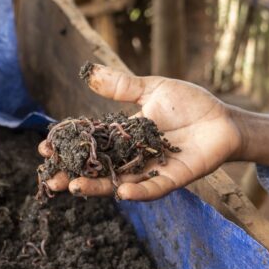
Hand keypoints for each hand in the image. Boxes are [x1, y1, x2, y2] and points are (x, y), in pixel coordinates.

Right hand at [39, 64, 268, 199]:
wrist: (223, 119)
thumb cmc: (189, 103)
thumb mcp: (152, 90)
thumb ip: (122, 87)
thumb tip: (90, 75)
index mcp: (123, 136)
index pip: (89, 144)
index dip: (68, 148)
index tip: (45, 149)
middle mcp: (132, 157)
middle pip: (97, 169)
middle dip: (73, 174)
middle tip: (50, 179)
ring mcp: (150, 170)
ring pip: (118, 182)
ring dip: (97, 187)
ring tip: (74, 188)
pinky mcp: (172, 179)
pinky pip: (153, 189)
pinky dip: (138, 192)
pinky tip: (122, 193)